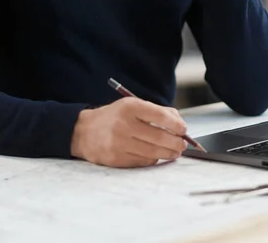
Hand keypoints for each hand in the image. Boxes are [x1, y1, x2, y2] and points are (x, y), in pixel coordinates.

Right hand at [70, 98, 187, 167]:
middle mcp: (124, 124)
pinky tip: (157, 155)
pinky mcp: (117, 159)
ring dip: (169, 153)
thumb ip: (156, 111)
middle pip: (160, 137)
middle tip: (183, 144)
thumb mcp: (131, 105)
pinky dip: (154, 159)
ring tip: (175, 151)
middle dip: (177, 142)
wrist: (84, 131)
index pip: (160, 116)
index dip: (176, 124)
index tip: (183, 129)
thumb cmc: (114, 117)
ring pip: (154, 152)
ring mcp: (120, 143)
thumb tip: (179, 122)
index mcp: (130, 107)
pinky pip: (143, 161)